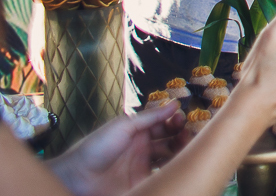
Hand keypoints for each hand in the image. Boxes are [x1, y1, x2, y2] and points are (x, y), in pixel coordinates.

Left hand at [47, 102, 185, 195]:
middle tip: (188, 134)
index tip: (183, 119)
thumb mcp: (124, 126)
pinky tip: (180, 165)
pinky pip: (162, 175)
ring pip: (169, 158)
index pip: (163, 124)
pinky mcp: (143, 182)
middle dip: (181, 136)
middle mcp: (143, 148)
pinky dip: (173, 170)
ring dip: (180, 152)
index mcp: (137, 132)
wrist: (77, 177)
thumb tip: (174, 103)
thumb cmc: (95, 147)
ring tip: (188, 148)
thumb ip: (150, 116)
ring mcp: (143, 166)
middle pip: (169, 141)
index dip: (174, 121)